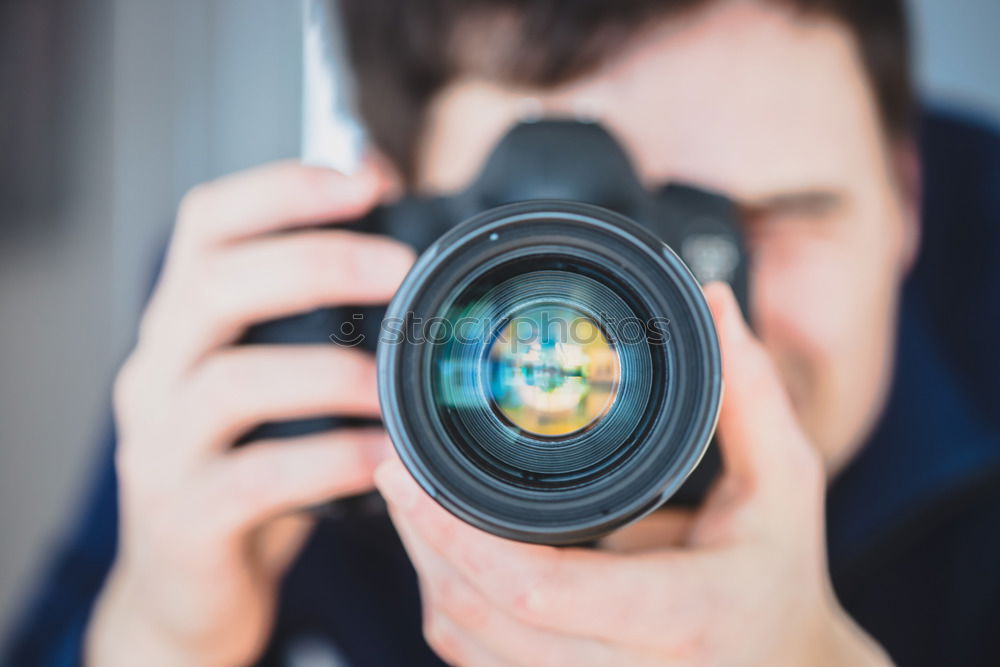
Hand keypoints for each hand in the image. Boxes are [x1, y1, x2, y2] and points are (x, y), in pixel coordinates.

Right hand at [86, 161, 413, 666]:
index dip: (283, 188)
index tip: (365, 178)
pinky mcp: (183, 518)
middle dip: (315, 262)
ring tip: (396, 386)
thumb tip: (396, 236)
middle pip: (216, 284)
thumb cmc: (248, 466)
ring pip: (231, 382)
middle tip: (397, 267)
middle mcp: (157, 371)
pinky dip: (330, 462)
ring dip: (330, 374)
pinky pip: (256, 479)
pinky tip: (384, 459)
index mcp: (184, 324)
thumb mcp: (271, 382)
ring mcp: (161, 446)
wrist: (190, 583)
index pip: (208, 223)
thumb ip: (313, 319)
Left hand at [377, 283, 891, 666]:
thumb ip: (750, 393)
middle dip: (422, 544)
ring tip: (411, 507)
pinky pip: (477, 666)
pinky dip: (450, 612)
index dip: (460, 537)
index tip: (407, 476)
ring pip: (468, 650)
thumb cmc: (782, 576)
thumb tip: (714, 303)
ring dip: (428, 576)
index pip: (545, 591)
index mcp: (687, 616)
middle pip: (483, 621)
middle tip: (395, 473)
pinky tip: (445, 560)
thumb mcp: (786, 483)